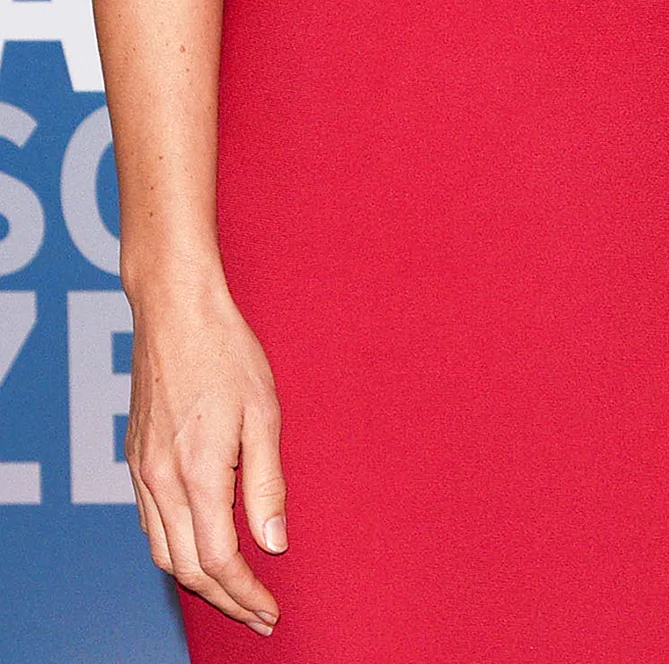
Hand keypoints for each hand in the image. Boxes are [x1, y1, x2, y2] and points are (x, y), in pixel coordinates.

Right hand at [126, 277, 285, 633]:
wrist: (176, 312)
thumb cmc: (228, 353)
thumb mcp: (265, 414)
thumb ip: (267, 485)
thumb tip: (274, 545)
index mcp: (197, 474)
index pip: (219, 561)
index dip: (246, 594)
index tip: (271, 611)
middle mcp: (161, 482)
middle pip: (186, 569)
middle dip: (224, 600)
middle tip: (258, 614)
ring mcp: (142, 472)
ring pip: (163, 552)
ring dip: (198, 581)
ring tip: (235, 591)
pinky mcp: (136, 460)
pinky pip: (150, 524)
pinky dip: (175, 549)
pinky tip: (201, 545)